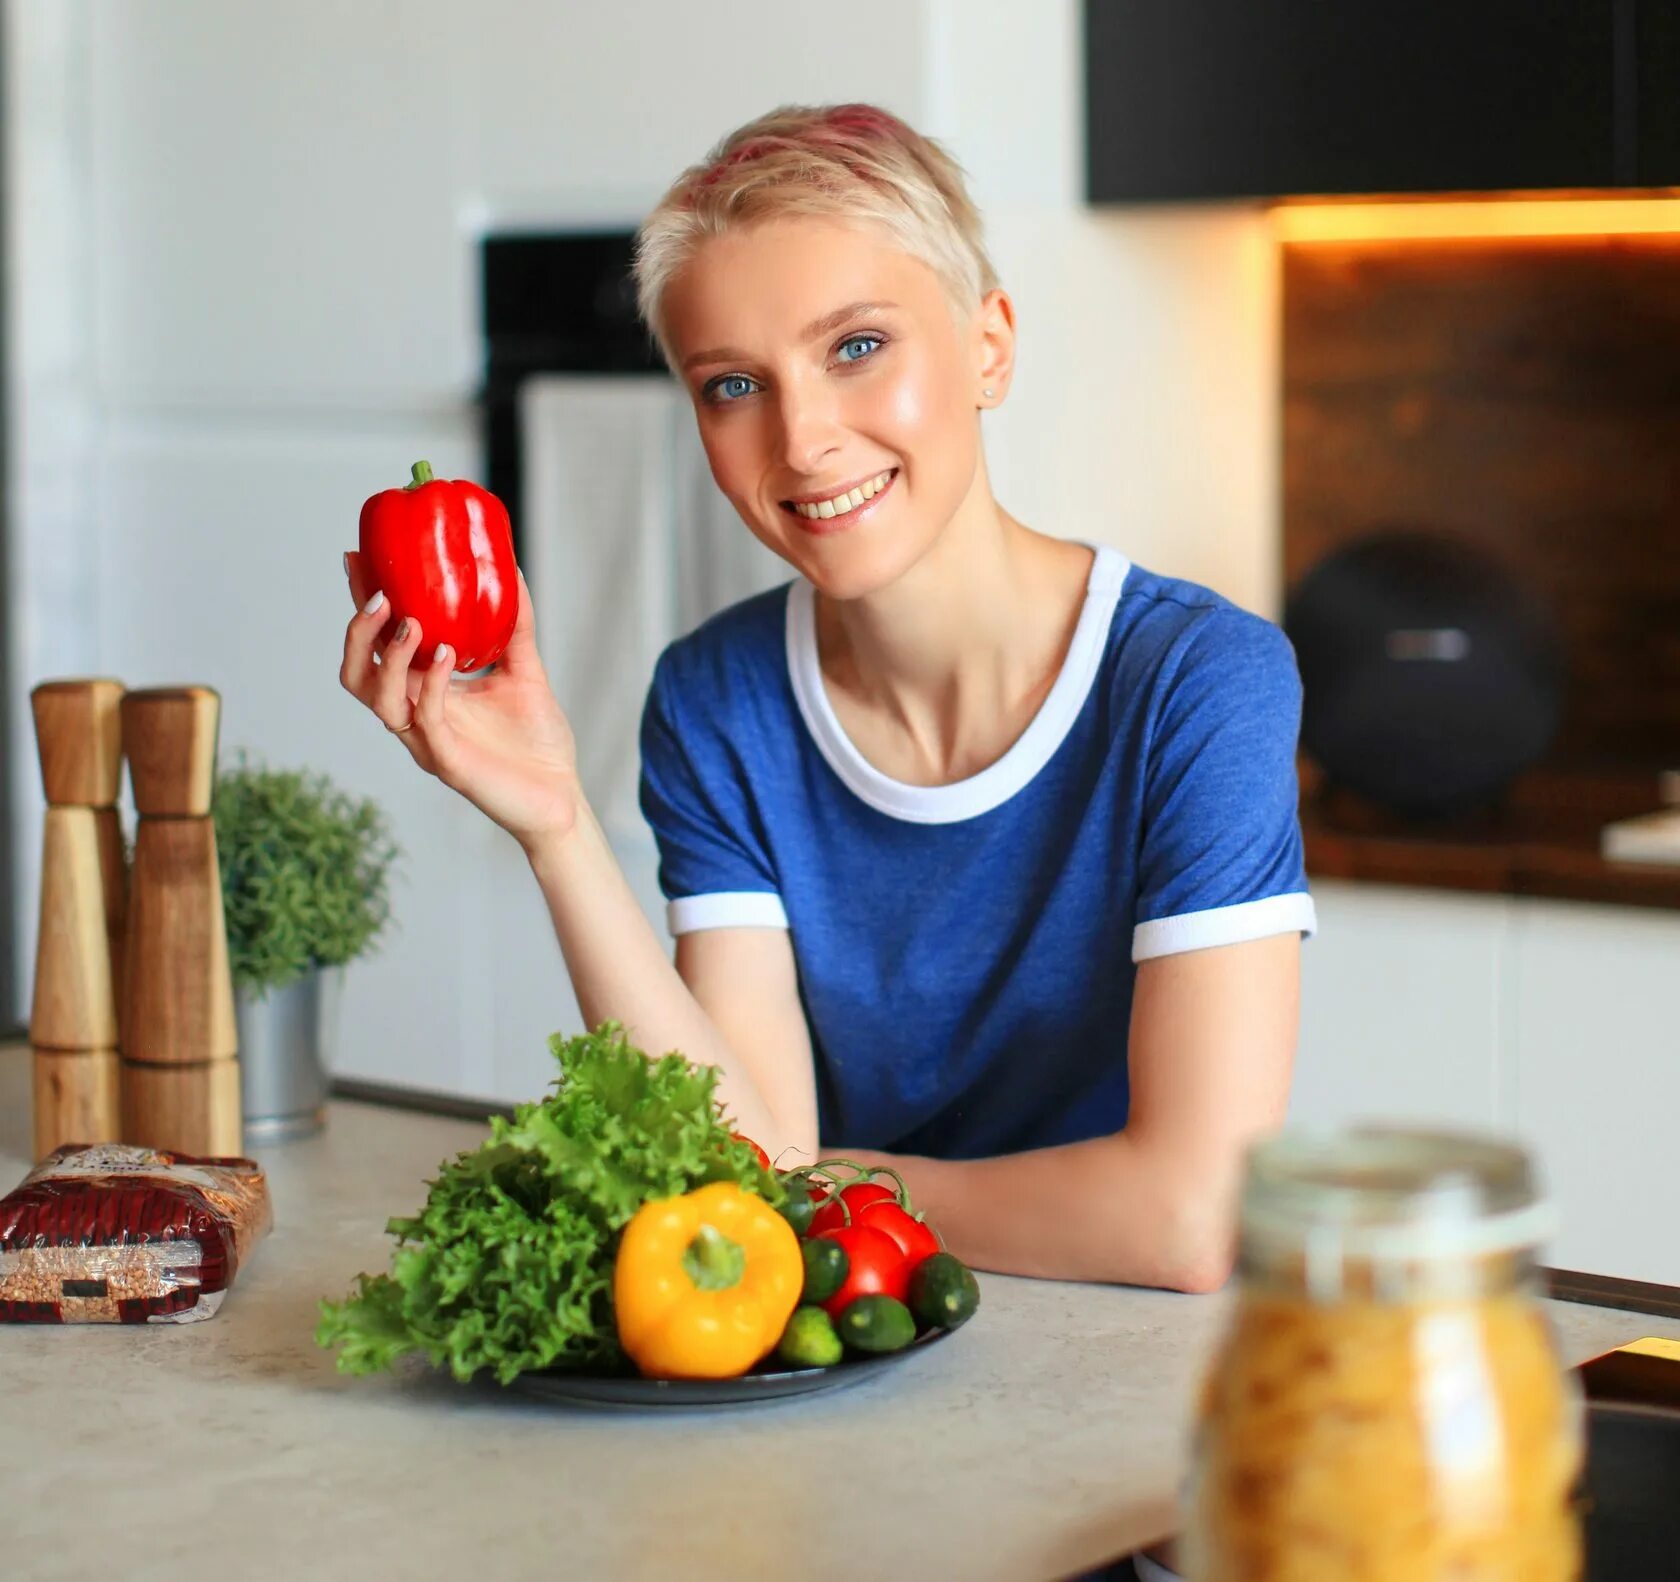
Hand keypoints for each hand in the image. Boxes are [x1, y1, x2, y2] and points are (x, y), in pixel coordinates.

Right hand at [339, 552, 580, 850]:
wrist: (560, 797)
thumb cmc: (537, 742)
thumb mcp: (525, 671)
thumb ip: (515, 626)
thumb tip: (513, 572)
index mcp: (425, 693)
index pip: (378, 648)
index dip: (362, 610)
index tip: (357, 562)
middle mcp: (416, 717)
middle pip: (359, 674)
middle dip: (359, 634)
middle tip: (381, 596)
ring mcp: (427, 741)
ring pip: (380, 699)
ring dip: (389, 658)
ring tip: (411, 622)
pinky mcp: (448, 762)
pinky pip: (426, 719)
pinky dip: (430, 683)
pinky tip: (443, 654)